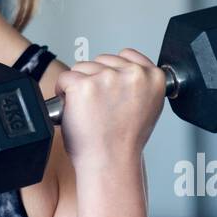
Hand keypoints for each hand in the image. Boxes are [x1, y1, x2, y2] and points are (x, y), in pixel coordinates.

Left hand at [53, 48, 166, 166]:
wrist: (110, 162)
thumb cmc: (123, 142)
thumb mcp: (148, 106)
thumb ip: (139, 84)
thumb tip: (123, 71)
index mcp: (153, 77)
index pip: (126, 55)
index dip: (113, 72)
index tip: (112, 90)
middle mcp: (132, 74)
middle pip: (101, 60)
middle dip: (95, 79)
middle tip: (100, 107)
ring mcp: (107, 78)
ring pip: (82, 67)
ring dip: (79, 85)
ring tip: (89, 110)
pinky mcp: (84, 85)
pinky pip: (64, 78)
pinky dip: (63, 93)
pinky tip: (75, 109)